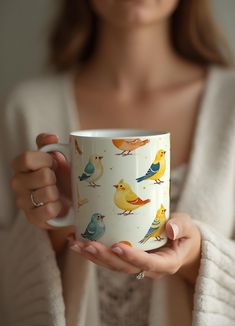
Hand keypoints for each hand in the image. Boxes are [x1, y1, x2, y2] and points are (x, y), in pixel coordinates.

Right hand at [11, 133, 72, 228]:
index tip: (54, 164)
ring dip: (57, 193)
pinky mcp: (32, 218)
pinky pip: (49, 210)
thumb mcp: (56, 156)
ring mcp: (23, 202)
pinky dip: (58, 207)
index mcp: (20, 166)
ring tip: (56, 193)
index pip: (26, 158)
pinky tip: (57, 205)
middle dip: (55, 177)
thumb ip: (49, 144)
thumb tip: (52, 137)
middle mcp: (17, 183)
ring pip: (48, 193)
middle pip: (42, 176)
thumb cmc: (61, 176)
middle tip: (56, 180)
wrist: (71, 200)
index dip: (46, 160)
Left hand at [69, 213, 201, 283]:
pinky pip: (110, 258)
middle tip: (87, 245)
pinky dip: (94, 251)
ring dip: (93, 256)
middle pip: (124, 267)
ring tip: (76, 244)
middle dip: (104, 258)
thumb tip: (169, 229)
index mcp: (166, 263)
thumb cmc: (185, 235)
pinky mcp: (128, 258)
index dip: (132, 257)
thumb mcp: (189, 228)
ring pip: (113, 265)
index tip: (117, 246)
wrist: (182, 245)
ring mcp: (136, 264)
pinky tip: (78, 241)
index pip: (148, 264)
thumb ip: (181, 227)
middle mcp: (148, 268)